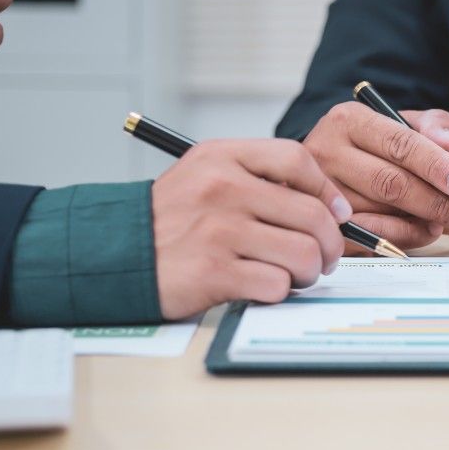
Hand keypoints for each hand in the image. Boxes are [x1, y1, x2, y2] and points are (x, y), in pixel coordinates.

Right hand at [151, 139, 352, 319]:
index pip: (297, 159)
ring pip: (303, 253)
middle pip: (312, 215)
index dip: (327, 190)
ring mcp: (217, 230)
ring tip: (294, 275)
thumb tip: (330, 205)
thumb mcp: (205, 177)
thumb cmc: (172, 221)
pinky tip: (264, 287)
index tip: (337, 213)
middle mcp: (221, 188)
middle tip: (322, 259)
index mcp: (222, 157)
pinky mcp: (212, 271)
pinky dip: (279, 291)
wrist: (112, 253)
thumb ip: (259, 179)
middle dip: (329, 245)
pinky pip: (277, 284)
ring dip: (308, 272)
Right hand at [304, 102, 448, 250]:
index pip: (399, 143)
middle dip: (436, 203)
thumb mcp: (406, 123)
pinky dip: (405, 237)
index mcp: (349, 120)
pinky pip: (373, 238)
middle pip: (390, 183)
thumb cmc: (377, 145)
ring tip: (445, 221)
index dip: (436, 166)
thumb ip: (435, 127)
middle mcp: (326, 153)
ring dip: (423, 223)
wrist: (332, 166)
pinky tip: (423, 231)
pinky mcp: (325, 224)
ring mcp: (321, 192)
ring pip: (382, 214)